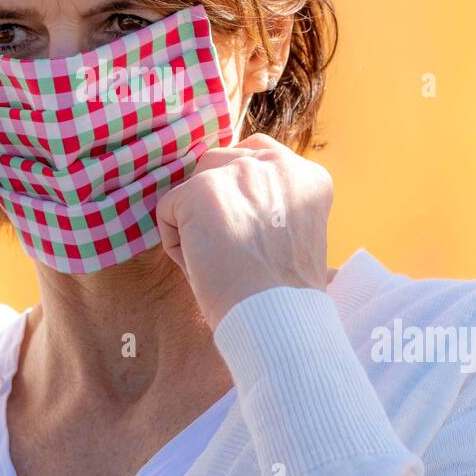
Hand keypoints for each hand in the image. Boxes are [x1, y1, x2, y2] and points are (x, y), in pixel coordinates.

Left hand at [156, 133, 332, 329]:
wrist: (278, 319)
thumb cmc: (286, 297)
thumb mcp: (298, 237)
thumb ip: (274, 208)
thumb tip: (232, 206)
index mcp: (307, 176)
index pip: (257, 156)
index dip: (241, 193)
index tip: (247, 230)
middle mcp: (275, 163)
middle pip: (219, 162)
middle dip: (214, 202)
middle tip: (229, 251)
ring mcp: (236, 173)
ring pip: (194, 185)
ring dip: (196, 221)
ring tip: (217, 262)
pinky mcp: (199, 191)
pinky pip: (169, 211)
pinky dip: (176, 245)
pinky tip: (202, 270)